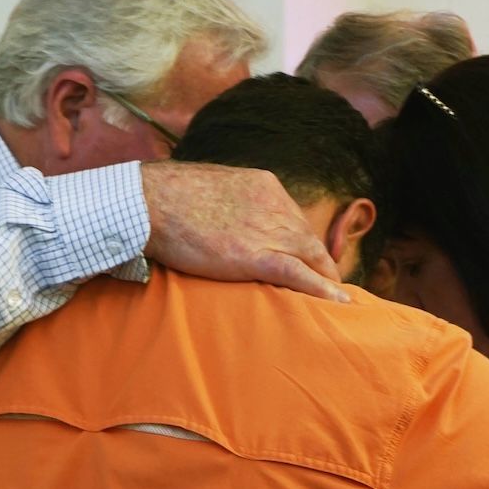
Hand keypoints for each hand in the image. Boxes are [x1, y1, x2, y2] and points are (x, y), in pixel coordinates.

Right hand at [141, 161, 348, 302]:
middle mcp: (273, 205)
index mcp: (263, 185)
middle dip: (323, 263)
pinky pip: (300, 275)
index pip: (295, 218)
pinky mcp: (256, 256)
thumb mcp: (212, 190)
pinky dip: (323, 289)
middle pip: (310, 238)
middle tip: (332, 285)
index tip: (309, 259)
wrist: (149, 203)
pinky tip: (338, 302)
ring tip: (338, 300)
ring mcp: (267, 230)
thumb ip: (232, 204)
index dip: (304, 243)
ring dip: (327, 280)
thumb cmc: (168, 198)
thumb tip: (232, 222)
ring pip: (312, 257)